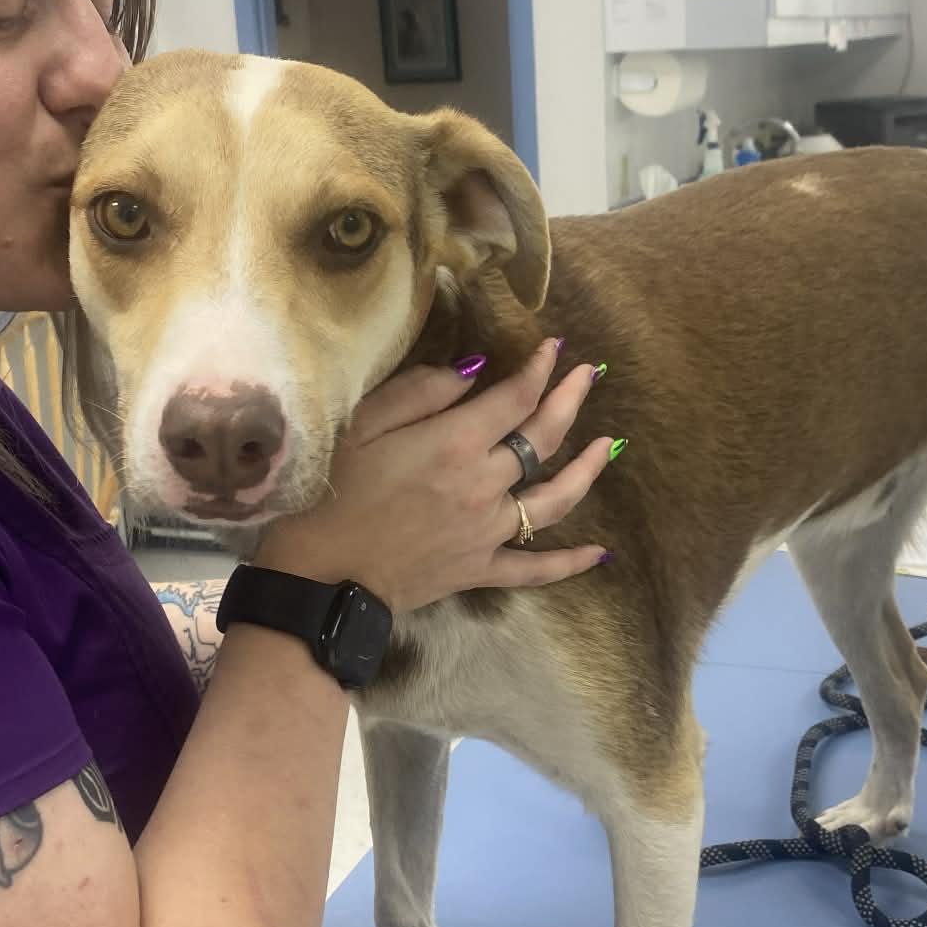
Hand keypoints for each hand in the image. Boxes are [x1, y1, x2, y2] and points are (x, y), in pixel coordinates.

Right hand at [257, 340, 612, 613]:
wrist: (317, 577)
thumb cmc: (330, 494)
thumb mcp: (362, 425)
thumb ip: (420, 393)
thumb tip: (472, 372)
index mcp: (454, 443)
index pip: (515, 398)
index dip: (539, 369)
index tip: (555, 348)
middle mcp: (483, 485)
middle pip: (543, 439)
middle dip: (571, 401)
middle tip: (589, 375)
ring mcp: (487, 532)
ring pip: (555, 499)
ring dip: (588, 470)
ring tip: (609, 446)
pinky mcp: (479, 570)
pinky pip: (534, 568)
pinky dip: (569, 563)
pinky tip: (600, 555)